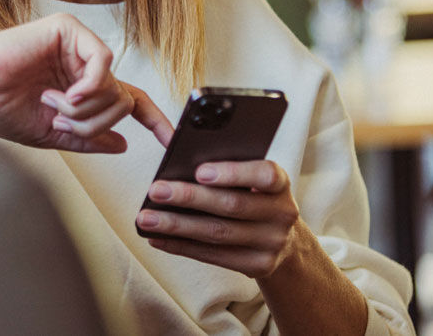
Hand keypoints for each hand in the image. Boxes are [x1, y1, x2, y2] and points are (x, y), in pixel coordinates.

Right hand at [0, 12, 173, 152]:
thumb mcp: (49, 133)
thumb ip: (86, 137)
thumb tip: (122, 143)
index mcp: (80, 86)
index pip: (128, 101)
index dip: (154, 120)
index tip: (172, 141)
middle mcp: (84, 64)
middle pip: (123, 100)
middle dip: (96, 122)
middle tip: (61, 121)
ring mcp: (78, 45)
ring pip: (114, 86)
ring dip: (84, 109)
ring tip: (52, 105)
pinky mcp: (69, 30)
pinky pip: (103, 61)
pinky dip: (89, 86)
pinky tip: (65, 94)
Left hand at [136, 160, 299, 277]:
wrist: (286, 240)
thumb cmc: (255, 195)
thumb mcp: (252, 177)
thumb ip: (228, 168)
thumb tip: (179, 164)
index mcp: (279, 183)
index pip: (263, 175)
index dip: (232, 173)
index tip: (199, 171)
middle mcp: (281, 214)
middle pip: (231, 205)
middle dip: (189, 198)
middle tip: (156, 191)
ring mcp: (272, 243)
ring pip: (218, 233)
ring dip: (177, 226)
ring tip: (146, 219)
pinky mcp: (258, 266)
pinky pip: (214, 256)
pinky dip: (182, 246)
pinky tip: (158, 238)